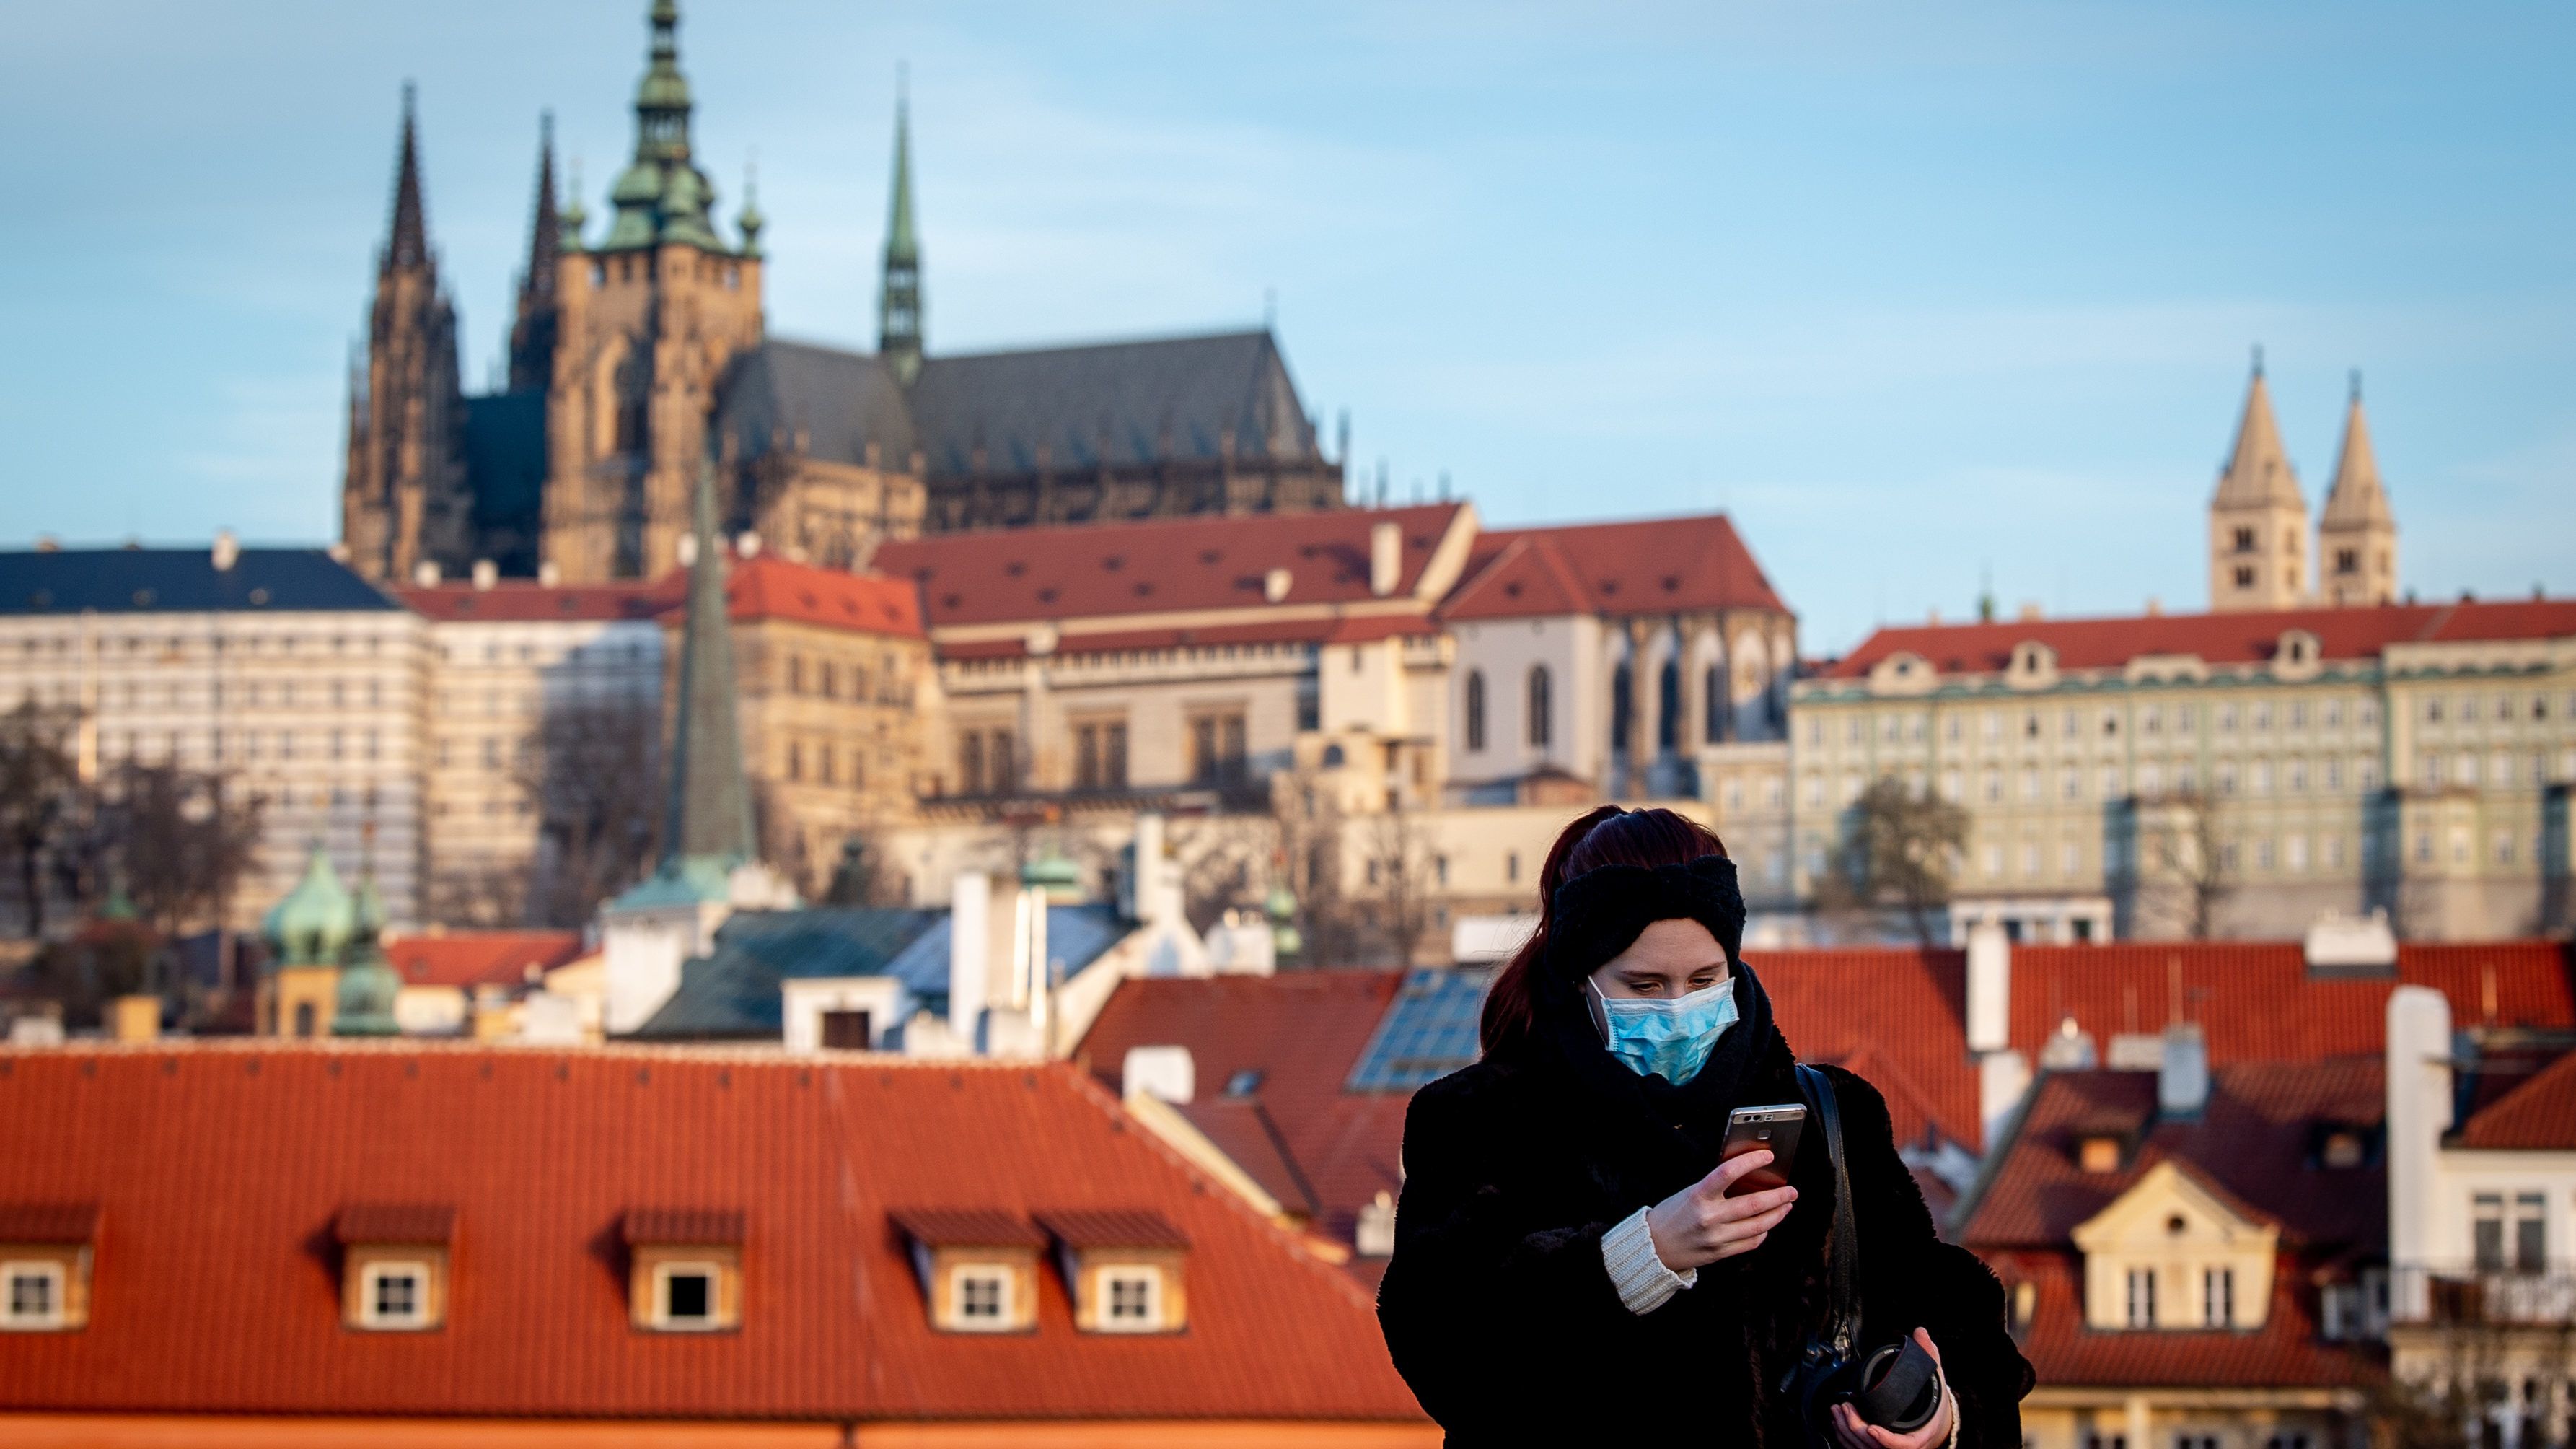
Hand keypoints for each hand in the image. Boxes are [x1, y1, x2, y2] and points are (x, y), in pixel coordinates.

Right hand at [1643, 1150, 1797, 1270]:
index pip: (1728, 1172)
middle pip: (1753, 1204)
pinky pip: (1751, 1243)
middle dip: (1778, 1196)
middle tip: (1792, 1190)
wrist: (1653, 1246)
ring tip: (1786, 1206)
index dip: (1751, 1161)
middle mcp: (1708, 1217)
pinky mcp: (1720, 1253)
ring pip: (1757, 1226)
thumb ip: (1716, 1187)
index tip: (1768, 1156)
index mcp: (1698, 1195)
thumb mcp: (1690, 1192)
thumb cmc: (1673, 1214)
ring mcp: (1716, 1237)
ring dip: (1777, 1214)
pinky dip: (1763, 1232)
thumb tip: (1749, 1177)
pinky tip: (1768, 1224)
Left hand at [1831, 1329, 1951, 1448]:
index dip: (1887, 1440)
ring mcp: (1890, 1448)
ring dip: (1847, 1432)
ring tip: (1838, 1411)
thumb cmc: (1934, 1401)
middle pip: (1877, 1447)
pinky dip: (1846, 1439)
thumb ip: (1928, 1356)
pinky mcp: (1879, 1447)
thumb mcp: (1935, 1378)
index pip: (1903, 1445)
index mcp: (1920, 1433)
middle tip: (1845, 1407)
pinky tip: (1838, 1424)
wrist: (1935, 1420)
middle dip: (1856, 1428)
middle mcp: (1905, 1445)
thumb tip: (1920, 1333)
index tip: (1872, 1428)